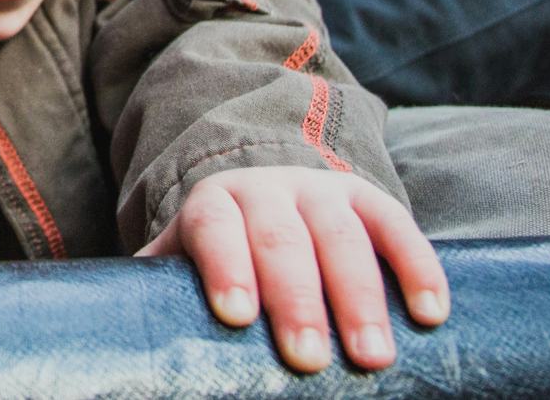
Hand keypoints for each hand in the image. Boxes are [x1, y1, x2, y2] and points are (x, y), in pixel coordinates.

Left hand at [138, 167, 448, 373]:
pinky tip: (432, 313)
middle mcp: (266, 191)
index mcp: (211, 205)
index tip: (234, 315)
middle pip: (281, 241)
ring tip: (373, 358)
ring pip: (342, 238)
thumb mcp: (181, 260)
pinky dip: (417, 268)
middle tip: (308, 358)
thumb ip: (156, 291)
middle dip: (297, 300)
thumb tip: (118, 348)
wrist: (264, 191)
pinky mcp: (369, 201)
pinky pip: (396, 227)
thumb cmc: (219, 252)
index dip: (225, 268)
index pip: (214, 231)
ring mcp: (321, 193)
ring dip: (360, 299)